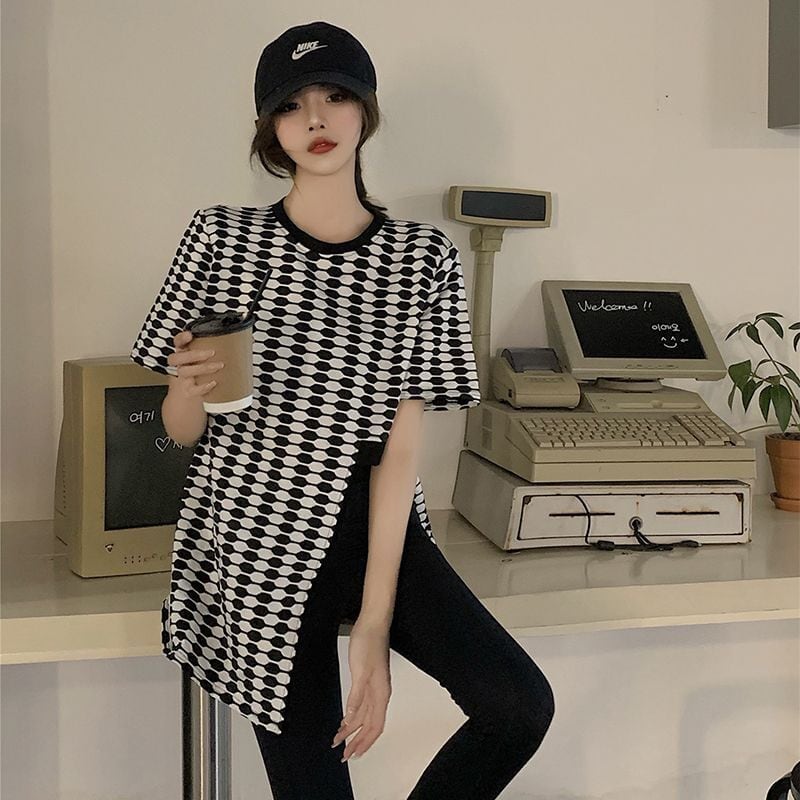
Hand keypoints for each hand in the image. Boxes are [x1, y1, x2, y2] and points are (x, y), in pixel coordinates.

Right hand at [167, 330, 223, 397]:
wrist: (195, 394)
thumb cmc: (204, 371)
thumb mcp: (206, 358)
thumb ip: (213, 350)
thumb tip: (235, 341)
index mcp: (184, 353)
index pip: (177, 342)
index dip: (181, 338)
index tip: (190, 335)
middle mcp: (181, 365)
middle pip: (176, 358)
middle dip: (194, 354)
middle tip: (212, 352)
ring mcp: (183, 378)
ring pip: (184, 371)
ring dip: (203, 368)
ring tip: (219, 366)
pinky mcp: (188, 391)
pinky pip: (192, 390)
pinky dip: (203, 387)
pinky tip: (214, 383)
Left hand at [331, 617, 390, 761]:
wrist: (372, 624)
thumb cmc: (368, 643)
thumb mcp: (360, 670)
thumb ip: (357, 695)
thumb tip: (352, 717)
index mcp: (380, 693)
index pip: (375, 726)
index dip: (365, 742)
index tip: (353, 754)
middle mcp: (379, 693)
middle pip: (370, 725)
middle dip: (358, 741)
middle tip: (344, 755)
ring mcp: (374, 687)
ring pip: (365, 716)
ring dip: (353, 730)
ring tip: (339, 741)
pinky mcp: (368, 680)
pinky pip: (362, 705)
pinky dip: (353, 716)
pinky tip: (346, 720)